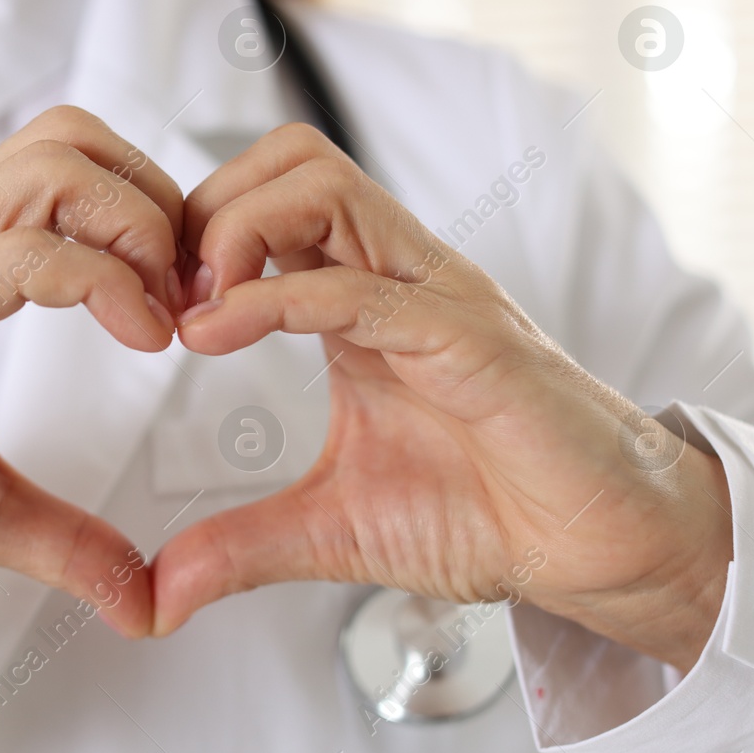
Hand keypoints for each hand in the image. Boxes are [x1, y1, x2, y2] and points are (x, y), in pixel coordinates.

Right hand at [0, 107, 182, 636]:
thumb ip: (59, 537)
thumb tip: (142, 602)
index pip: (70, 167)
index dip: (153, 217)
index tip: (193, 306)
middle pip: (74, 136)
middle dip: (161, 201)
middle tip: (195, 298)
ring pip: (55, 166)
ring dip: (140, 228)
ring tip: (167, 318)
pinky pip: (20, 255)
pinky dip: (103, 282)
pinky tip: (139, 341)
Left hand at [152, 124, 732, 670]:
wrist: (600, 549)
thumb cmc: (489, 513)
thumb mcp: (332, 528)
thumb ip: (241, 547)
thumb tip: (158, 594)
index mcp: (362, 297)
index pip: (269, 199)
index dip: (194, 234)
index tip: (153, 311)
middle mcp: (397, 276)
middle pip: (290, 158)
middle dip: (206, 208)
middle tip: (168, 297)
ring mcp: (435, 296)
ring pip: (322, 184)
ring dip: (236, 231)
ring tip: (196, 312)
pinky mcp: (470, 337)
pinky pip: (360, 286)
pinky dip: (274, 300)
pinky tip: (218, 336)